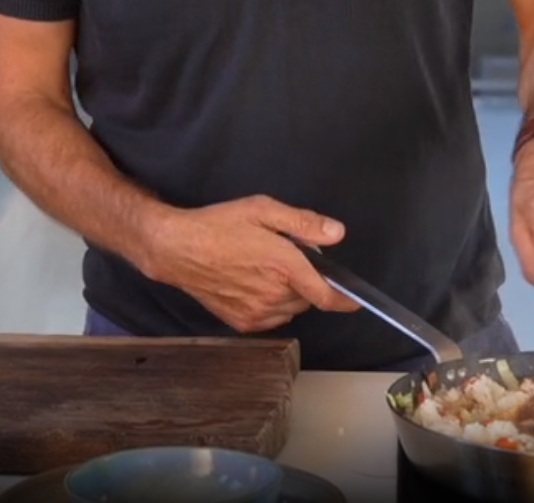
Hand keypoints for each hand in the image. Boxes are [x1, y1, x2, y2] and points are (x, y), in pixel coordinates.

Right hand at [140, 195, 360, 332]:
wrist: (177, 249)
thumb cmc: (219, 224)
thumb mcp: (262, 210)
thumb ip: (303, 223)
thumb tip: (337, 233)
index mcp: (284, 267)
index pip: (326, 295)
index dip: (346, 300)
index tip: (357, 300)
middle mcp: (274, 295)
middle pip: (308, 297)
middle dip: (306, 280)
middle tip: (284, 257)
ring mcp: (257, 313)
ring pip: (291, 309)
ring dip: (290, 294)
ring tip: (266, 270)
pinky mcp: (243, 323)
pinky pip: (273, 318)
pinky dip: (273, 305)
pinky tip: (254, 284)